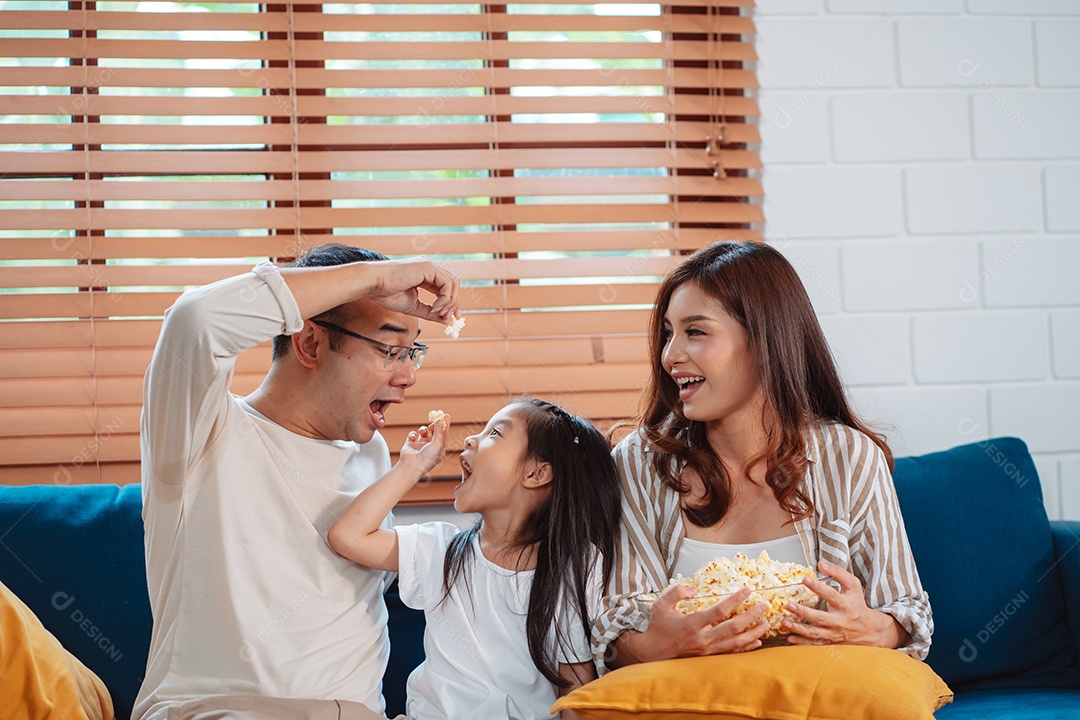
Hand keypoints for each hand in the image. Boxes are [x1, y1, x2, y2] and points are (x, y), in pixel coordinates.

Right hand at [367, 257, 459, 323]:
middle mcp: (429, 268)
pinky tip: (435, 308)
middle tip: (449, 318)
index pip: (446, 287)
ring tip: (439, 314)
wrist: (373, 284)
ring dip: (450, 302)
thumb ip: (430, 312)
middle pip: (453, 284)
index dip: (451, 303)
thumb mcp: (413, 306)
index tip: (451, 317)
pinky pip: (446, 284)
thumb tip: (447, 320)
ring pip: (453, 283)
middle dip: (454, 303)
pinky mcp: (428, 267)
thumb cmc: (387, 293)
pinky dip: (444, 299)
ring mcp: (429, 266)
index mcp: (425, 275)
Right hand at [398, 415, 450, 477]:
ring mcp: (420, 446)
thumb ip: (439, 431)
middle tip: (434, 419)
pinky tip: (413, 438)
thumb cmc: (427, 458)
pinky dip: (413, 434)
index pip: (444, 435)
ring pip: (424, 432)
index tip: (446, 415)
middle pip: (434, 432)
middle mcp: (430, 447)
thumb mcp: (437, 444)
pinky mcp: (411, 445)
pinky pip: (413, 435)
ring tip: (423, 431)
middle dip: (434, 425)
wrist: (411, 466)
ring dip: (424, 429)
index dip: (446, 425)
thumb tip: (441, 420)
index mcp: (439, 449)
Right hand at [630, 583, 770, 661]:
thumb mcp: (661, 604)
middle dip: (752, 616)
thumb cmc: (658, 626)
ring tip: (766, 624)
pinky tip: (757, 642)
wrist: (653, 652)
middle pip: (734, 627)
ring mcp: (707, 650)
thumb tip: (694, 589)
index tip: (748, 590)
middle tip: (765, 606)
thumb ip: (677, 592)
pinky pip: (731, 652)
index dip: (735, 600)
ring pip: (736, 642)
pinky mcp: (708, 657)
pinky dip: (746, 647)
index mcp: (693, 624)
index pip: (720, 610)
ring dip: (753, 633)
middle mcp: (703, 638)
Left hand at [782, 560, 903, 647]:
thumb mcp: (853, 586)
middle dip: (803, 612)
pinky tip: (789, 638)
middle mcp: (839, 621)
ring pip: (815, 633)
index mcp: (846, 605)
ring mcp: (834, 633)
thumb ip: (838, 573)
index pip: (831, 595)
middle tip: (788, 605)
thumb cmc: (857, 604)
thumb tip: (821, 564)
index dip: (818, 587)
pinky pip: (814, 644)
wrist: (868, 629)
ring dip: (799, 628)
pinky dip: (802, 643)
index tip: (805, 579)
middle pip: (820, 617)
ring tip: (785, 621)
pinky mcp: (830, 642)